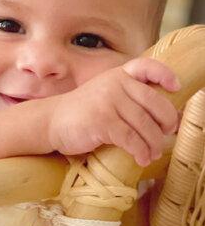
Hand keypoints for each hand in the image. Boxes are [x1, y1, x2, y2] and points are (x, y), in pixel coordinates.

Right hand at [46, 57, 179, 165]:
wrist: (49, 121)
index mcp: (118, 75)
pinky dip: (140, 151)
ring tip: (153, 153)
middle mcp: (115, 85)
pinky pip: (131, 139)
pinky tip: (141, 158)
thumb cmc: (82, 112)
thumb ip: (130, 97)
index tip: (175, 88)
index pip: (147, 67)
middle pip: (155, 103)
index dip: (165, 75)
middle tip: (166, 134)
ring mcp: (108, 102)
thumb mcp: (105, 95)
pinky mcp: (102, 122)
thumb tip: (168, 118)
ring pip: (145, 125)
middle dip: (166, 122)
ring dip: (154, 143)